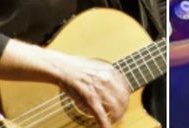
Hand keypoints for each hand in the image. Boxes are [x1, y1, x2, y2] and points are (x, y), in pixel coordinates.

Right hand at [0, 40, 129, 127]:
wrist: (61, 68)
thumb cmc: (76, 67)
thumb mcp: (97, 66)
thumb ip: (107, 74)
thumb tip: (114, 82)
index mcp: (110, 71)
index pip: (125, 87)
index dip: (126, 98)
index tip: (125, 102)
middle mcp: (107, 80)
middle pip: (123, 98)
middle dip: (124, 109)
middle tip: (122, 114)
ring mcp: (99, 90)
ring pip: (115, 107)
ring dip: (117, 117)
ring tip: (116, 121)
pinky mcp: (89, 99)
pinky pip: (100, 115)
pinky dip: (105, 123)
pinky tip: (106, 127)